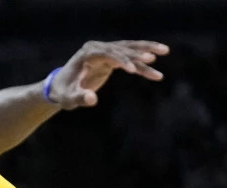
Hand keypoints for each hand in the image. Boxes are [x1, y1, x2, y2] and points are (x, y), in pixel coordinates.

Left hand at [50, 40, 168, 109]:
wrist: (60, 89)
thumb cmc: (63, 93)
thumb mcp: (69, 98)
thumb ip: (80, 98)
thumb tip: (92, 99)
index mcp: (88, 53)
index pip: (108, 53)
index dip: (121, 60)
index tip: (131, 70)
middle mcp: (98, 48)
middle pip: (122, 47)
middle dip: (138, 52)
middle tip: (155, 57)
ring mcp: (106, 52)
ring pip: (130, 49)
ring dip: (147, 51)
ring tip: (165, 51)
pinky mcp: (111, 59)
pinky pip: (130, 60)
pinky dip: (143, 66)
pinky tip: (156, 74)